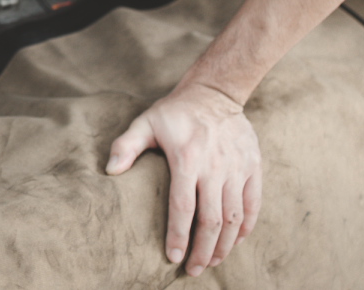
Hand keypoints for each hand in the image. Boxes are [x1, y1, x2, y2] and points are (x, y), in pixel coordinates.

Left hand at [106, 82, 261, 276]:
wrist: (215, 92)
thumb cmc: (174, 112)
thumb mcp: (145, 123)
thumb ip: (125, 146)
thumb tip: (110, 171)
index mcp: (187, 160)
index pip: (183, 208)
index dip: (178, 236)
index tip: (172, 257)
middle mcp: (215, 167)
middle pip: (212, 220)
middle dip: (203, 251)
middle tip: (193, 271)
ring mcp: (237, 169)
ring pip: (235, 218)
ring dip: (225, 245)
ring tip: (213, 262)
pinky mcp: (253, 167)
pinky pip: (254, 204)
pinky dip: (246, 227)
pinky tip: (235, 241)